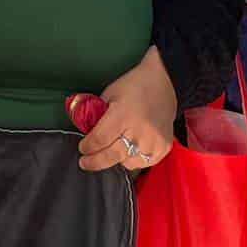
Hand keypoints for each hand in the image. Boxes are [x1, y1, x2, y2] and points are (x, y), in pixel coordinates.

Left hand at [79, 47, 176, 172]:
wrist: (164, 84)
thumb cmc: (134, 86)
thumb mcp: (109, 94)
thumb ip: (98, 114)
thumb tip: (87, 132)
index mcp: (123, 115)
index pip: (100, 139)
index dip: (88, 146)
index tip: (82, 148)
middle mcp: (139, 131)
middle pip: (112, 156)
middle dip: (94, 161)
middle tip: (84, 162)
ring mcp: (153, 142)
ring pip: (127, 163)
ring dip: (116, 159)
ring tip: (110, 150)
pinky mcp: (163, 148)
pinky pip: (144, 163)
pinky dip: (133, 160)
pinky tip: (128, 150)